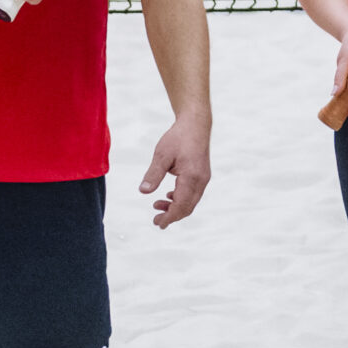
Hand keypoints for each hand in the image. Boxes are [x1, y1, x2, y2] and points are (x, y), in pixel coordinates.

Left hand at [139, 112, 211, 227]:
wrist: (196, 124)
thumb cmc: (179, 137)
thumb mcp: (162, 155)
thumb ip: (153, 174)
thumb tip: (144, 191)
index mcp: (192, 177)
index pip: (181, 205)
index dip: (169, 216)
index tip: (158, 223)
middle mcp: (201, 180)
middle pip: (188, 207)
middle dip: (172, 216)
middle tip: (156, 220)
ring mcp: (203, 178)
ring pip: (191, 201)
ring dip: (176, 207)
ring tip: (157, 205)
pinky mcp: (202, 175)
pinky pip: (193, 193)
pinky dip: (181, 199)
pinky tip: (169, 195)